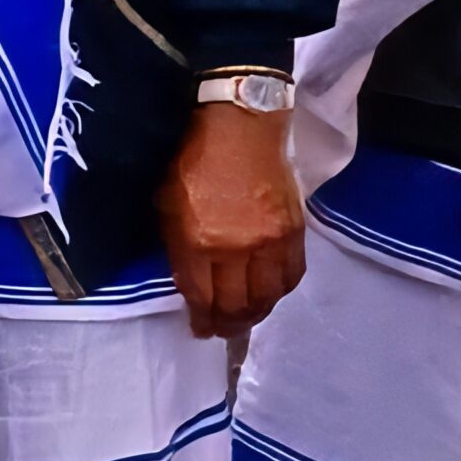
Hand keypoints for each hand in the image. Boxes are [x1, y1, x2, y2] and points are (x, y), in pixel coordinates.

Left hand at [157, 103, 305, 337]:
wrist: (240, 131)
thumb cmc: (194, 164)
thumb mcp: (166, 206)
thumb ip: (178, 247)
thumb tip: (190, 281)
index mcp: (198, 243)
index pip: (201, 296)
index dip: (202, 319)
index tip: (200, 330)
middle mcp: (236, 249)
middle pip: (236, 304)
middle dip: (228, 324)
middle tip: (222, 330)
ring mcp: (269, 243)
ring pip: (267, 296)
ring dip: (256, 314)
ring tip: (246, 318)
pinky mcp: (294, 233)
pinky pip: (291, 276)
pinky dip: (280, 292)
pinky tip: (269, 294)